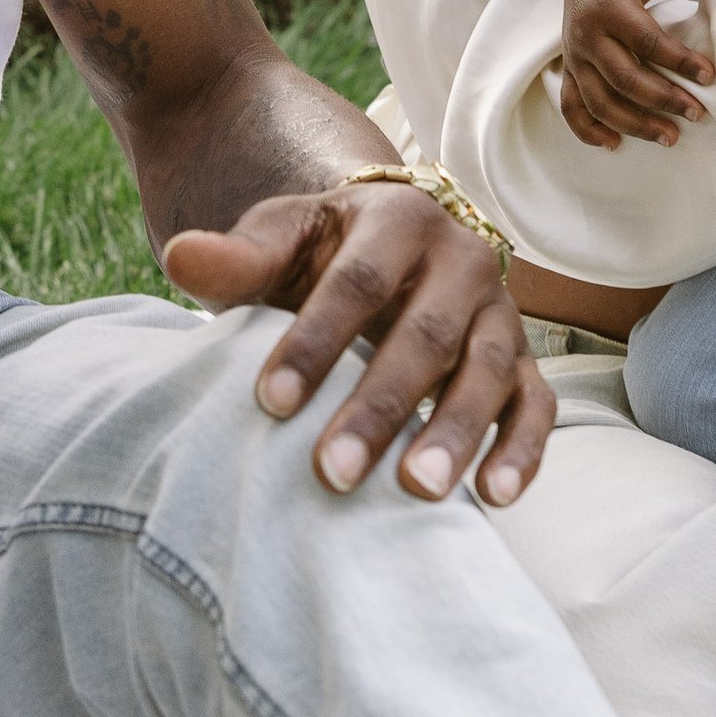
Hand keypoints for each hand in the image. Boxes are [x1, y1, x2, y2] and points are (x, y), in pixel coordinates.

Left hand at [164, 180, 553, 509]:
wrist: (389, 250)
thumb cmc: (321, 256)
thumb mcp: (280, 242)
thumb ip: (237, 256)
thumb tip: (179, 256)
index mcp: (399, 218)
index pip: (358, 282)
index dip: (315, 341)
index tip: (268, 402)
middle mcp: (463, 259)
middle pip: (427, 334)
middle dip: (380, 405)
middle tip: (331, 473)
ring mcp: (500, 312)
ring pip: (489, 370)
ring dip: (455, 431)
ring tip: (415, 492)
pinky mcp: (524, 363)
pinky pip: (536, 404)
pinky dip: (524, 449)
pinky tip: (494, 498)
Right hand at [561, 0, 715, 150]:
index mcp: (606, 5)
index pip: (646, 41)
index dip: (678, 61)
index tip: (708, 76)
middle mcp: (585, 34)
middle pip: (624, 79)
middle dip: (662, 101)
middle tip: (696, 113)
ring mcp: (574, 55)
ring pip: (599, 101)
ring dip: (633, 124)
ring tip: (669, 137)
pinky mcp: (569, 67)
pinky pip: (572, 106)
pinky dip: (588, 130)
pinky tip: (614, 144)